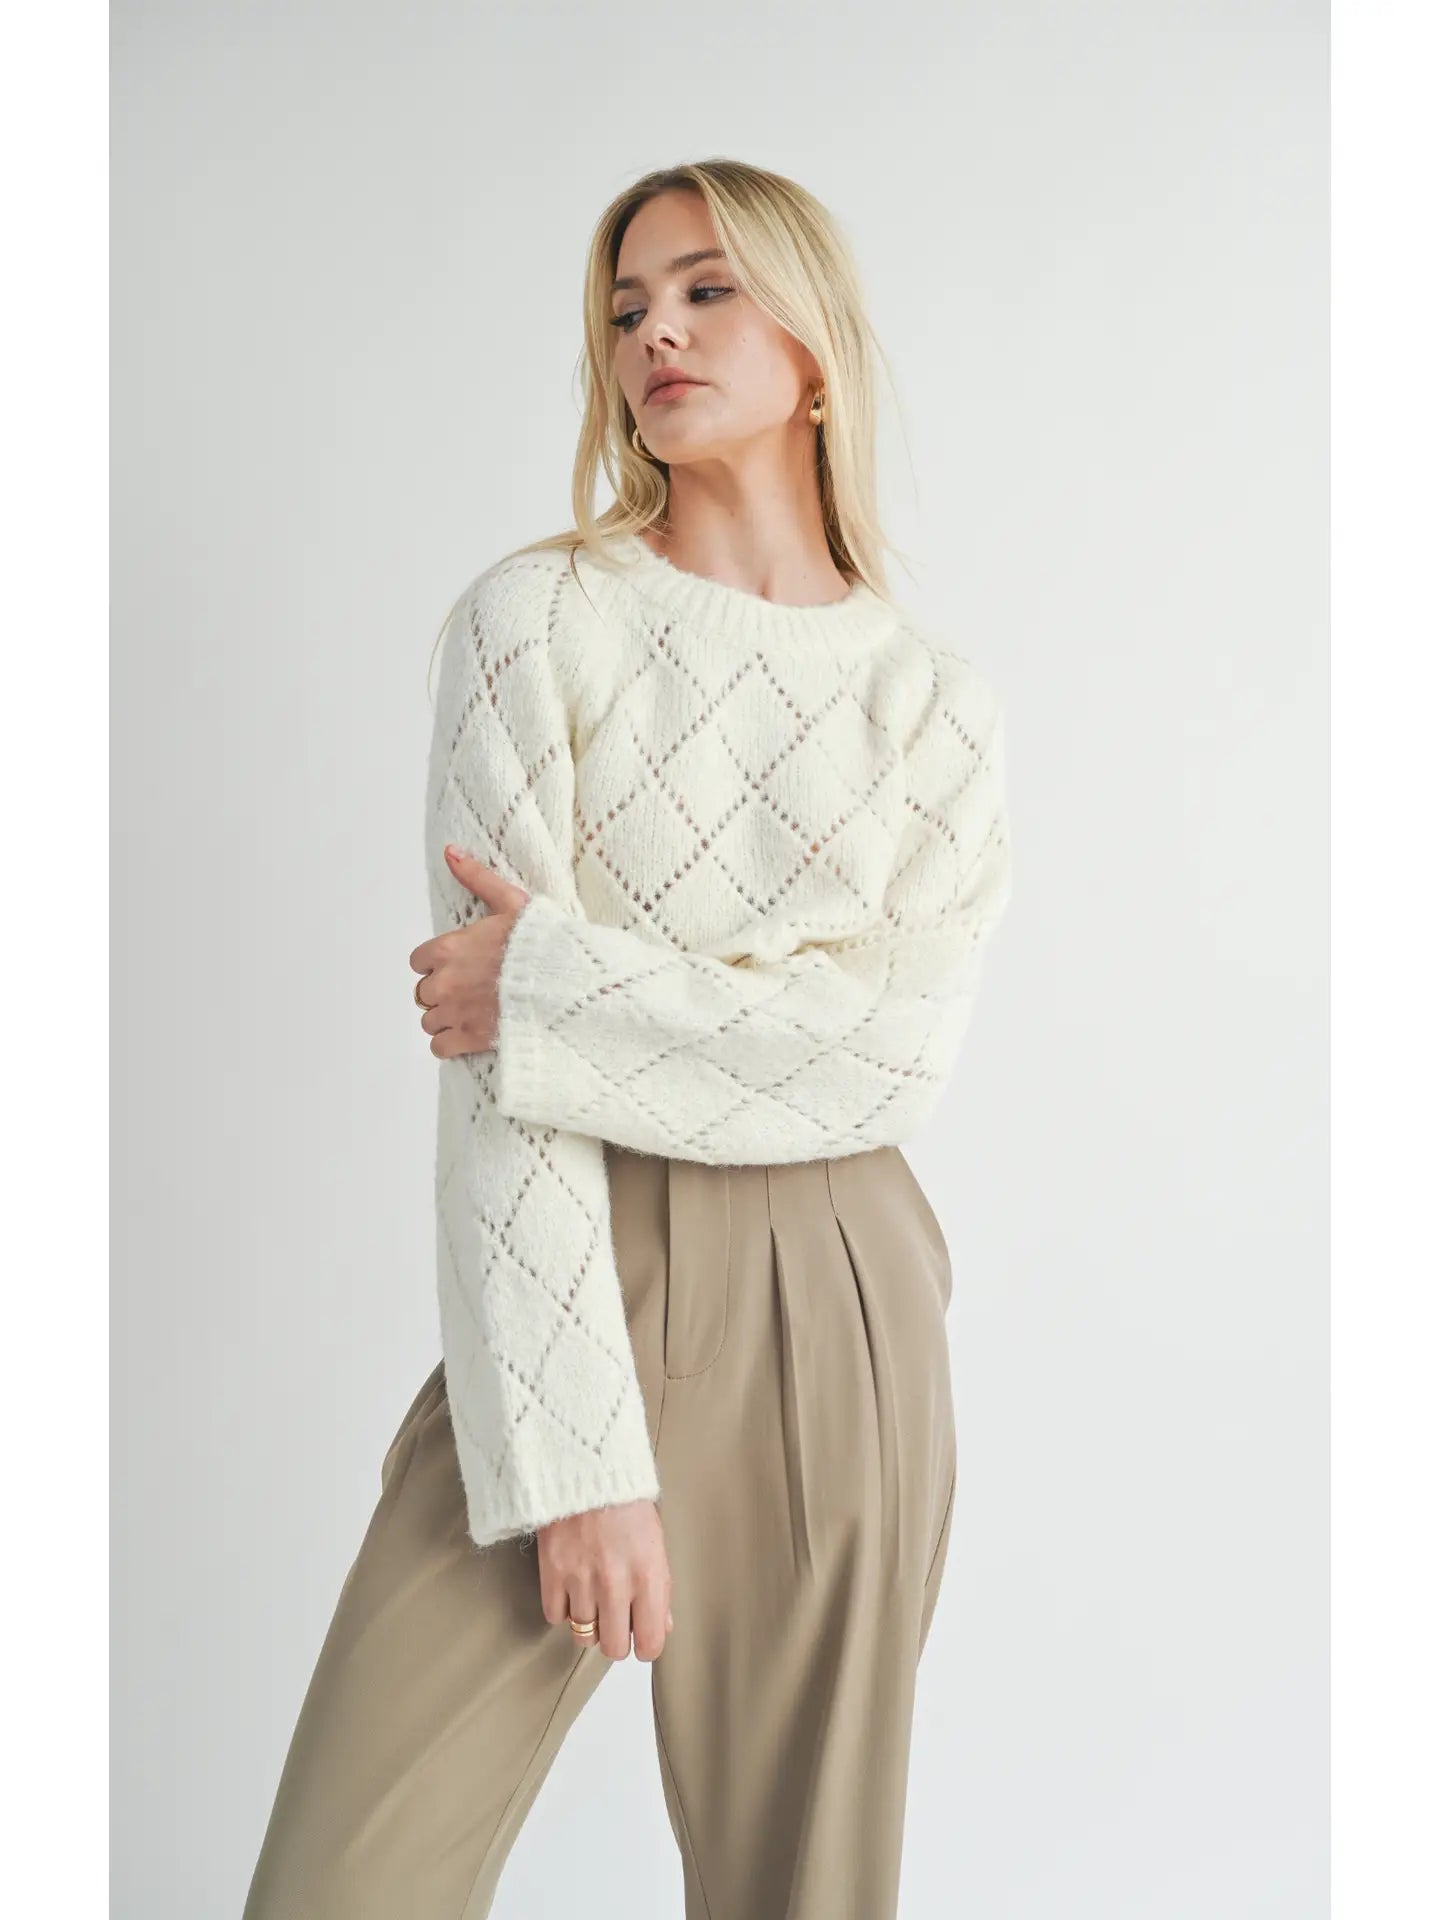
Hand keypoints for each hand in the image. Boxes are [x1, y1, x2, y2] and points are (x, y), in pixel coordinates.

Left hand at [409, 846, 529, 1056]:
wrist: (565, 984)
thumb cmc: (542, 944)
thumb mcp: (511, 902)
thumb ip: (476, 878)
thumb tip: (450, 852)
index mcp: (449, 948)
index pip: (418, 961)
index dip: (437, 963)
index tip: (457, 965)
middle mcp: (445, 981)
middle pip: (424, 992)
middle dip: (443, 992)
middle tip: (469, 990)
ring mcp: (455, 1013)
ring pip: (430, 1020)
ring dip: (446, 1018)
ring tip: (472, 1013)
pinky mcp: (468, 1039)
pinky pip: (439, 1048)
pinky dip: (449, 1044)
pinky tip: (467, 1036)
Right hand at [538, 1500, 674, 1661]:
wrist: (587, 1468)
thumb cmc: (626, 1503)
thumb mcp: (656, 1543)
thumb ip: (659, 1589)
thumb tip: (661, 1626)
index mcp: (649, 1576)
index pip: (650, 1644)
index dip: (645, 1645)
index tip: (641, 1636)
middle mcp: (616, 1584)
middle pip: (613, 1648)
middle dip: (616, 1638)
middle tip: (615, 1619)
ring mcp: (581, 1580)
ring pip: (583, 1633)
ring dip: (589, 1620)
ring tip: (592, 1593)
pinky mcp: (551, 1572)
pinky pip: (555, 1616)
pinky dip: (562, 1606)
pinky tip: (571, 1585)